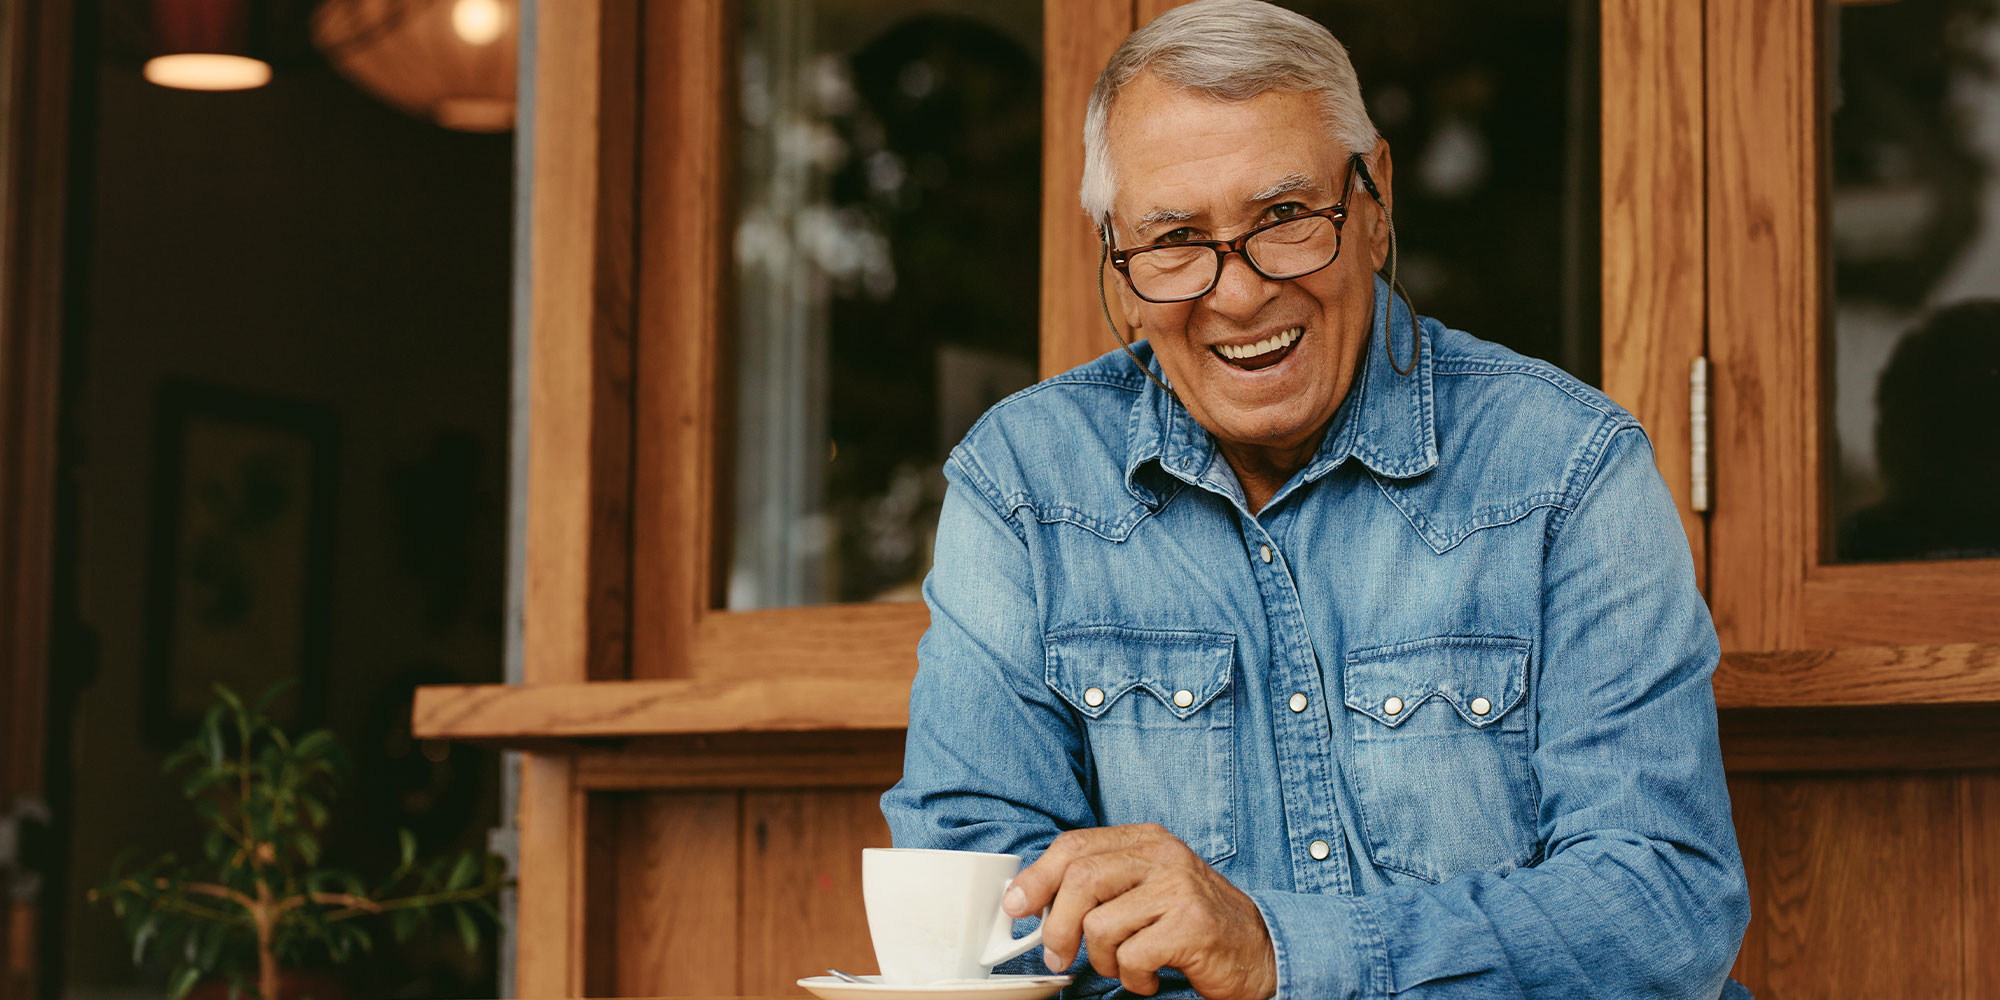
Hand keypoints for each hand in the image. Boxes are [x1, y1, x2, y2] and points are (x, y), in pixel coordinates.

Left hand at [1003, 824, 1276, 999]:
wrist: (1259, 950)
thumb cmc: (1191, 923)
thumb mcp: (1144, 890)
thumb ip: (1098, 886)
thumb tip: (1029, 901)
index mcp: (1146, 840)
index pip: (1075, 846)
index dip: (1037, 878)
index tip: (1015, 907)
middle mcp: (1164, 856)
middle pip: (1081, 880)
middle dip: (1056, 927)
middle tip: (1056, 958)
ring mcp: (1180, 888)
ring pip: (1101, 924)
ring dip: (1102, 960)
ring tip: (1125, 966)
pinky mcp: (1192, 926)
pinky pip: (1132, 956)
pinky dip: (1132, 978)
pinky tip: (1151, 976)